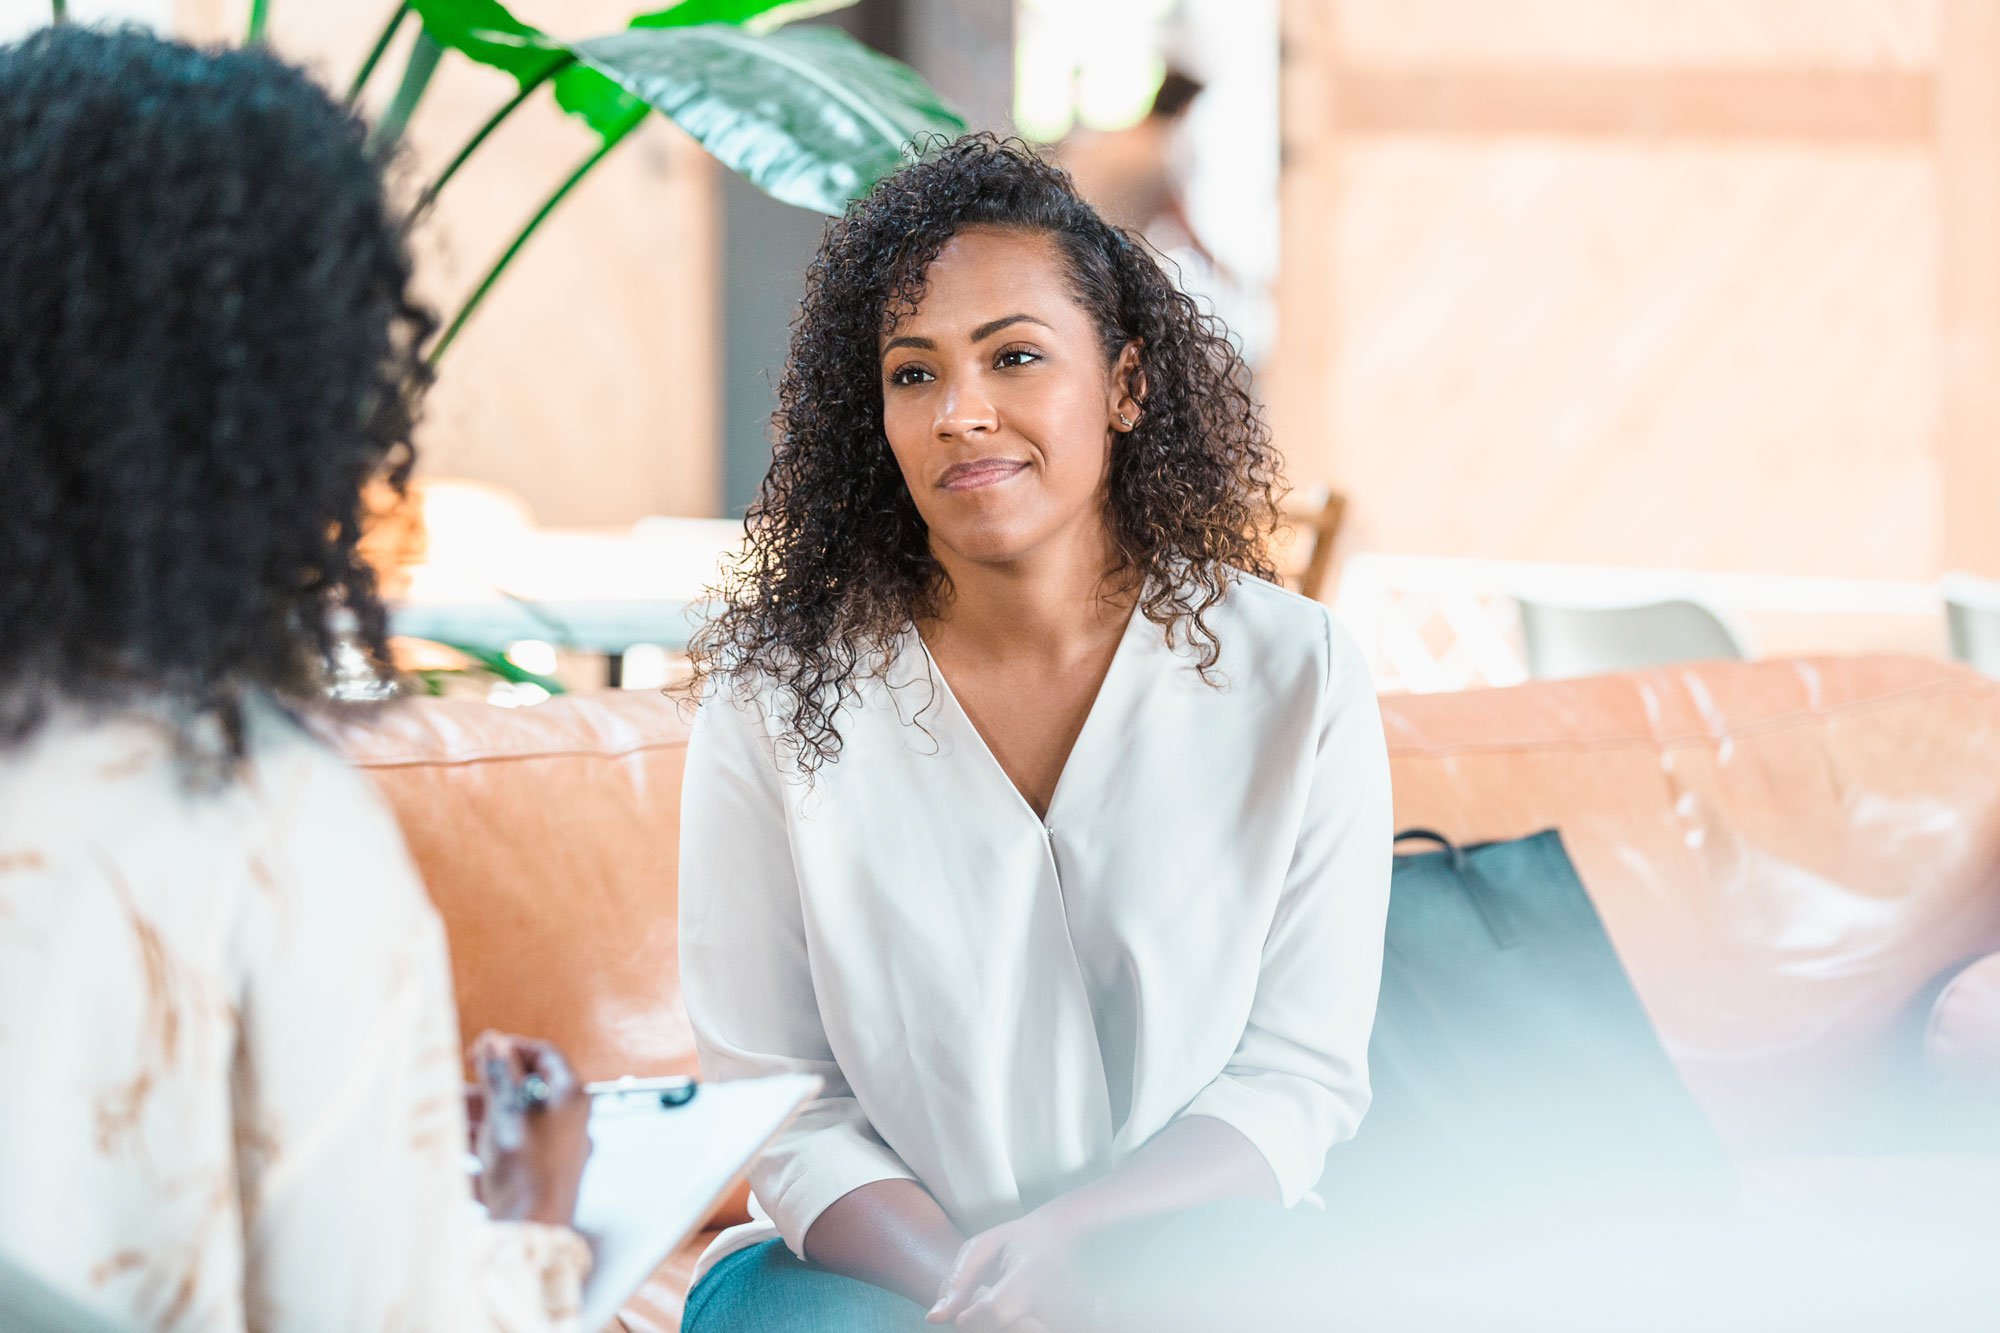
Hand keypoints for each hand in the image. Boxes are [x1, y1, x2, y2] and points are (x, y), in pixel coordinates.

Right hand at [470, 1031, 590, 1226]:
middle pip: (525, 1089)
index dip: (512, 1048)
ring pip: (510, 1120)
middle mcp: (567, 1122)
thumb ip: (500, 1075)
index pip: (546, 1056)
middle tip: (457, 1084)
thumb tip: (494, 1041)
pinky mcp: (533, 1175)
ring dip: (477, 1115)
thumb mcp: (507, 1112)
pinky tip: (455, 1146)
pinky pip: (506, 1149)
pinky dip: (480, 1143)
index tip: (482, 1050)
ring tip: (447, 1115)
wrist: (529, 1230)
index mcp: (571, 1098)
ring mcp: (551, 1150)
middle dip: (486, 1086)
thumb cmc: (526, 1168)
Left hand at [928, 1210, 1078, 1332]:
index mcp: (1032, 1274)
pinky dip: (1012, 1327)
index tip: (963, 1314)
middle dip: (983, 1326)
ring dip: (999, 1327)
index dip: (969, 1318)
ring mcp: (1065, 1320)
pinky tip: (1016, 1316)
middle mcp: (1056, 1303)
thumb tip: (934, 1319)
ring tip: (1004, 1308)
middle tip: (988, 1305)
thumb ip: (958, 1281)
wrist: (1065, 1241)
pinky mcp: (1068, 1326)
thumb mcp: (983, 1246)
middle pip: (1003, 1331)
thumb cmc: (1018, 1242)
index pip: (994, 1312)